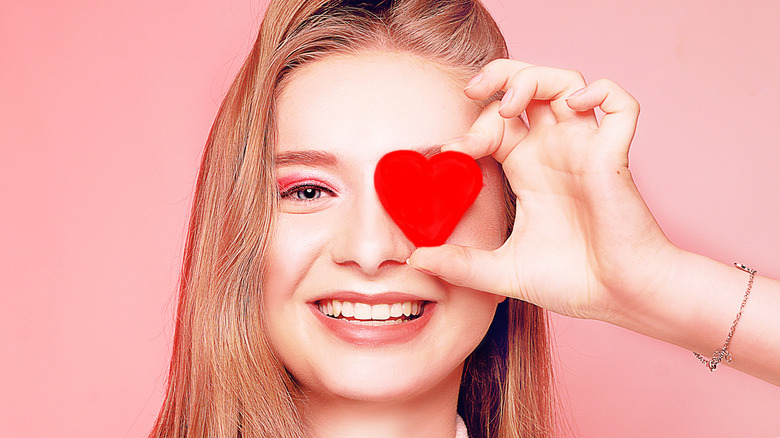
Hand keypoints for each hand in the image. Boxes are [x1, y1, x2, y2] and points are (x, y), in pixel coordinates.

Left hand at [408, 59, 676, 322]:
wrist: (617, 300)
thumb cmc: (571, 282)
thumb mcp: (502, 271)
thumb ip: (461, 264)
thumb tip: (417, 260)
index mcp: (527, 169)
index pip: (496, 123)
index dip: (471, 125)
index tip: (449, 151)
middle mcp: (554, 151)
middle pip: (528, 87)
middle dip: (498, 80)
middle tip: (473, 94)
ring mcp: (585, 149)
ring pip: (566, 82)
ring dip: (534, 78)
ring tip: (510, 102)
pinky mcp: (615, 155)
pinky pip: (620, 104)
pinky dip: (601, 91)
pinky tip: (574, 106)